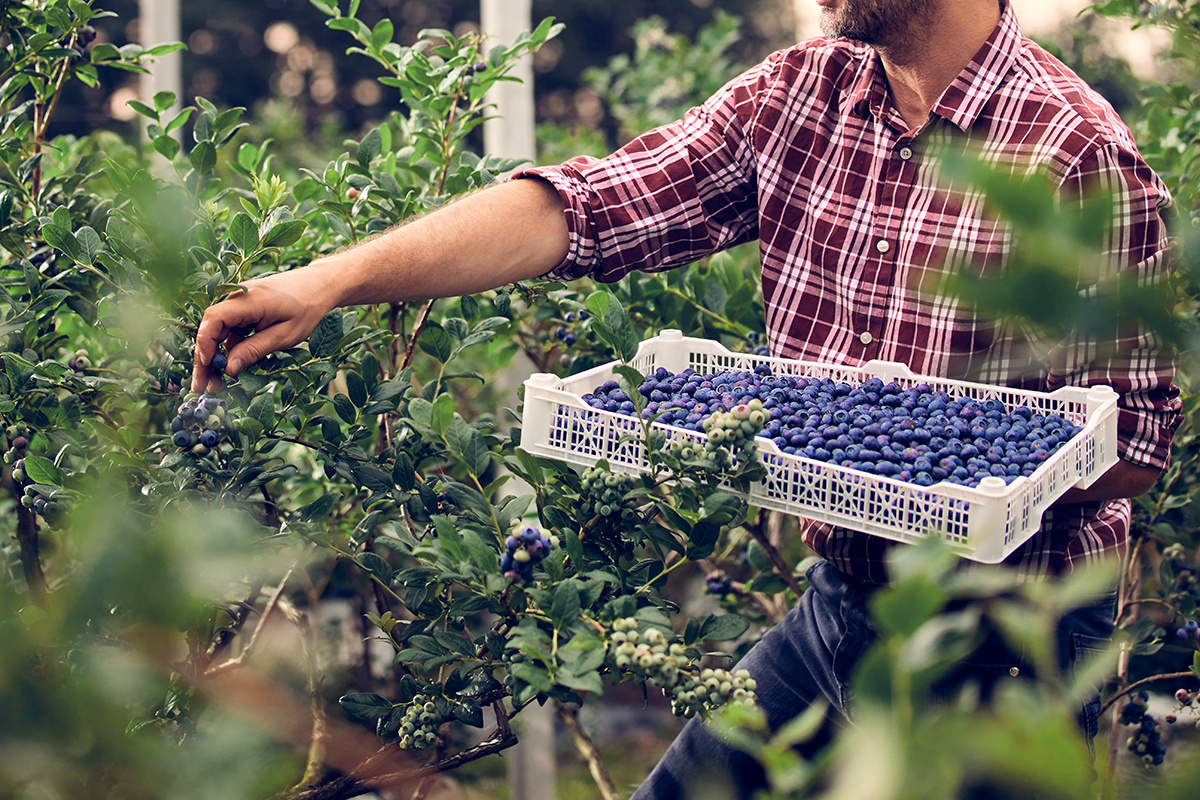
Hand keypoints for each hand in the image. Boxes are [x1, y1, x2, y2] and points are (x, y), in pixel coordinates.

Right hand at [192, 266, 337, 392]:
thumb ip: (255, 350)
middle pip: (212, 328)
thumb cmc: (309, 308)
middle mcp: (239, 297)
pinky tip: (241, 366)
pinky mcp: (246, 308)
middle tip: (203, 386)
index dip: (205, 345)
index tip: (207, 368)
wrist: (321, 285)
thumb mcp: (285, 336)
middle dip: (206, 358)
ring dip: (219, 356)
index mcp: (249, 300)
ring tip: (219, 383)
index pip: (213, 320)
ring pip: (221, 331)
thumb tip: (228, 369)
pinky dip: (234, 347)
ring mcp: (241, 302)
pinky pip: (234, 329)